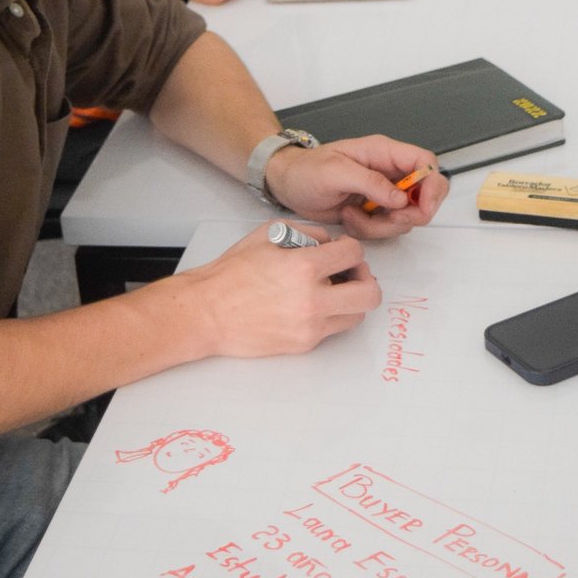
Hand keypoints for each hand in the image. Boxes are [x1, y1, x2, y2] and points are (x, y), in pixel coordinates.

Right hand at [181, 221, 379, 356]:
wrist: (206, 312)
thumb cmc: (231, 274)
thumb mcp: (268, 234)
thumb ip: (307, 233)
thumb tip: (330, 242)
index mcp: (304, 267)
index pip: (354, 254)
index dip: (352, 248)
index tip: (343, 250)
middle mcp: (312, 300)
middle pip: (370, 293)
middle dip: (365, 278)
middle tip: (352, 272)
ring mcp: (309, 326)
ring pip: (357, 315)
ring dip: (351, 299)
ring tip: (334, 289)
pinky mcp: (304, 344)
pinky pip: (333, 328)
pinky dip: (330, 314)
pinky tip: (312, 303)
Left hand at [265, 135, 449, 238]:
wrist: (288, 185)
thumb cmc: (306, 170)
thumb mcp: (335, 172)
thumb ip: (370, 182)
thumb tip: (400, 197)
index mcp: (384, 153)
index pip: (426, 163)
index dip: (433, 186)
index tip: (422, 207)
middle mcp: (389, 172)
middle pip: (425, 195)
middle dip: (411, 213)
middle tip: (390, 218)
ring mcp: (383, 194)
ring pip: (406, 217)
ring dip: (382, 225)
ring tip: (353, 215)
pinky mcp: (374, 211)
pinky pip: (387, 228)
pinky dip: (370, 230)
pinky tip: (348, 218)